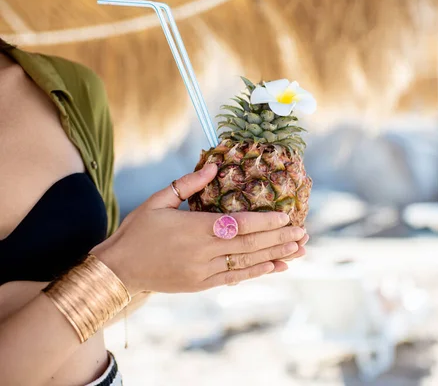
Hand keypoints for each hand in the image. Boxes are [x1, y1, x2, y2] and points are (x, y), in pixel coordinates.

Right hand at [93, 164, 306, 294]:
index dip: (265, 222)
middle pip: (249, 245)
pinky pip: (235, 278)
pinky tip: (276, 267)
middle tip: (304, 233)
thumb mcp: (157, 201)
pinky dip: (257, 273)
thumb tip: (214, 166)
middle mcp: (203, 251)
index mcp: (194, 228)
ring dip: (276, 256)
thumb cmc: (137, 231)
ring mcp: (203, 271)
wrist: (118, 270)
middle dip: (279, 239)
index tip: (287, 217)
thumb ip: (187, 184)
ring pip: (247, 263)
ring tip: (300, 250)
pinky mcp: (201, 285)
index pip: (239, 224)